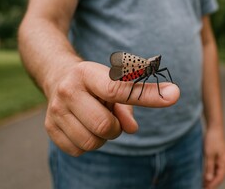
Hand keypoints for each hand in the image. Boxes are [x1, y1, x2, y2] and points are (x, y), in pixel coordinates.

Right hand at [44, 61, 179, 155]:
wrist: (58, 77)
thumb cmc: (96, 82)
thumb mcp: (115, 82)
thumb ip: (133, 99)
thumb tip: (133, 129)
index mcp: (87, 73)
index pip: (119, 89)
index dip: (148, 96)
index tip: (173, 95)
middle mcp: (68, 91)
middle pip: (104, 125)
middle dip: (115, 127)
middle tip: (111, 117)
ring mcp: (55, 111)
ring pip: (92, 142)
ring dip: (103, 137)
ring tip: (97, 119)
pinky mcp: (50, 128)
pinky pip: (78, 150)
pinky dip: (89, 143)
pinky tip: (85, 127)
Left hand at [204, 127, 224, 188]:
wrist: (214, 127)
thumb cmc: (212, 140)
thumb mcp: (209, 154)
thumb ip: (209, 167)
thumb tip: (209, 180)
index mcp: (224, 162)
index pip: (220, 177)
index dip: (213, 185)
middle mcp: (224, 161)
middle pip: (219, 176)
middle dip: (212, 183)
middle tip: (203, 188)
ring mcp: (221, 158)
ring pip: (217, 172)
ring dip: (211, 178)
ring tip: (203, 184)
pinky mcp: (217, 155)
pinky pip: (214, 167)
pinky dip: (210, 172)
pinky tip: (204, 174)